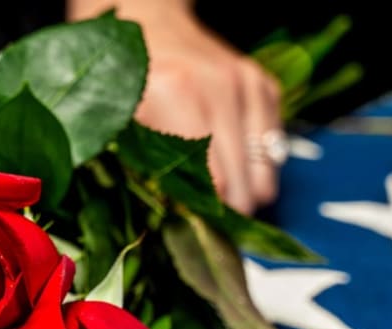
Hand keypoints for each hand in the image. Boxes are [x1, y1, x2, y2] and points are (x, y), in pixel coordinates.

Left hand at [67, 0, 284, 214]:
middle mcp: (219, 88)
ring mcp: (247, 84)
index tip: (198, 243)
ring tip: (220, 200)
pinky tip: (230, 165)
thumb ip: (144, 172)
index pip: (211, 185)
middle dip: (228, 215)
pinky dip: (256, 167)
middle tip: (208, 230)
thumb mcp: (117, 124)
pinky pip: (275, 150)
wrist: (146, 19)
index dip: (206, 223)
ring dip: (246, 194)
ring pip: (266, 173)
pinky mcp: (264, 85)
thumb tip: (176, 230)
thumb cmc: (122, 80)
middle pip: (245, 184)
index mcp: (176, 95)